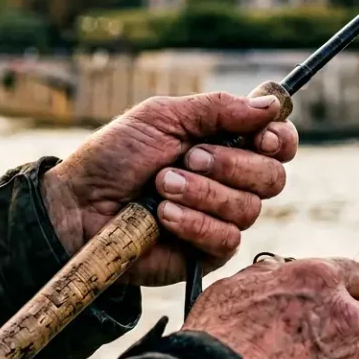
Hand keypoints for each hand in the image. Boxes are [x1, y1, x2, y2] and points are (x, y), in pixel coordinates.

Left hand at [40, 92, 298, 285]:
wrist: (78, 204)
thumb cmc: (115, 157)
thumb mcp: (163, 117)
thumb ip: (218, 109)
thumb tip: (271, 105)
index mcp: (226, 144)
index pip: (279, 144)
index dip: (280, 139)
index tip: (262, 135)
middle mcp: (230, 182)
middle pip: (273, 177)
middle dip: (232, 164)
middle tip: (190, 157)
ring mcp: (220, 218)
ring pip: (249, 208)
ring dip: (203, 192)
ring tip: (161, 185)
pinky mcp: (207, 253)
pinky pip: (226, 239)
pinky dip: (193, 222)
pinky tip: (163, 215)